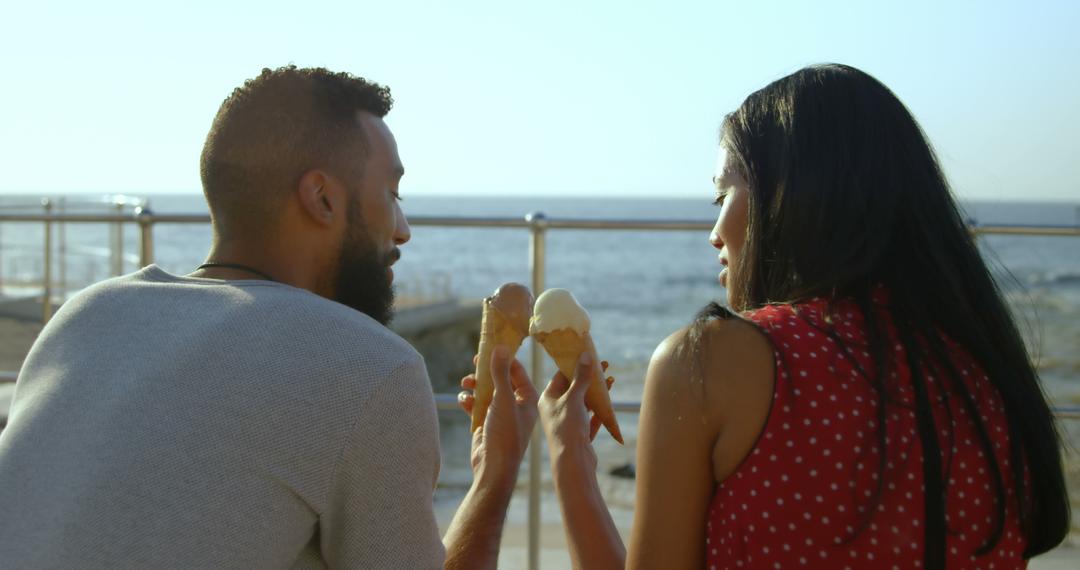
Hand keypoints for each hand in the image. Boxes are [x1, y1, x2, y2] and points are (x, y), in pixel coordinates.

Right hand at [457, 347, 537, 483]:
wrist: (493, 468)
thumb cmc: (505, 435)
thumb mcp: (503, 400)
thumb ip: (500, 373)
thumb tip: (500, 348)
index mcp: (528, 398)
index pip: (517, 371)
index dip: (504, 357)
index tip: (491, 346)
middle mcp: (517, 405)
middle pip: (501, 379)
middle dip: (487, 371)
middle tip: (475, 361)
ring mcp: (501, 414)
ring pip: (487, 391)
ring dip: (476, 386)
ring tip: (466, 382)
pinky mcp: (487, 423)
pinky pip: (477, 406)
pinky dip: (470, 401)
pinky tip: (463, 400)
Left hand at [537, 349, 614, 467]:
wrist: (573, 463)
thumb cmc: (567, 428)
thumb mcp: (574, 399)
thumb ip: (581, 377)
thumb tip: (585, 355)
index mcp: (547, 399)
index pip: (560, 376)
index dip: (574, 364)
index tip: (588, 355)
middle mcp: (554, 410)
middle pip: (573, 388)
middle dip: (588, 377)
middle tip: (603, 365)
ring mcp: (567, 423)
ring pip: (583, 403)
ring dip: (596, 392)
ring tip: (610, 380)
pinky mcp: (579, 435)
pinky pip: (590, 418)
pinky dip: (600, 409)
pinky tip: (609, 400)